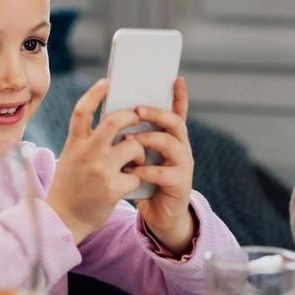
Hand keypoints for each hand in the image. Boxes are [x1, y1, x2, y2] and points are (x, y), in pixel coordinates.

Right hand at [47, 78, 147, 242]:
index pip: (82, 111)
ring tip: (136, 161)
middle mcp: (86, 153)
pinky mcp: (112, 188)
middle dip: (132, 116)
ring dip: (139, 152)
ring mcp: (99, 170)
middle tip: (139, 117)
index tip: (108, 82)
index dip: (95, 94)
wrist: (63, 219)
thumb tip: (113, 124)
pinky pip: (137, 174)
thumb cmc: (71, 187)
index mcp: (74, 144)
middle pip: (114, 122)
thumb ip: (86, 142)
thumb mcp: (71, 159)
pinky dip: (138, 178)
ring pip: (133, 146)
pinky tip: (131, 183)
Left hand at [132, 77, 195, 255]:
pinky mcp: (180, 185)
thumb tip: (111, 115)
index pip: (177, 112)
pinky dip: (145, 170)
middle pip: (175, 122)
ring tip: (130, 140)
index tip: (176, 78)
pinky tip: (131, 171)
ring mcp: (183, 166)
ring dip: (149, 139)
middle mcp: (180, 148)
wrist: (159, 217)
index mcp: (170, 138)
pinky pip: (163, 173)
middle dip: (157, 113)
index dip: (179, 96)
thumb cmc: (143, 183)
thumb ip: (132, 139)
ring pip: (171, 144)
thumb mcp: (138, 157)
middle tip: (138, 110)